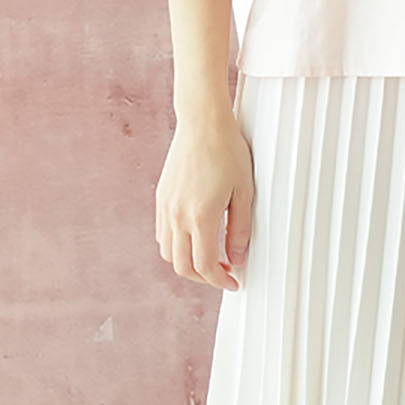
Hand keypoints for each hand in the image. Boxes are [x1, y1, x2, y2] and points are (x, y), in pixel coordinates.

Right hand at [155, 103, 253, 291]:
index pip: (205, 266)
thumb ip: (239, 230)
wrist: (202, 122)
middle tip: (224, 274)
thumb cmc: (227, 151)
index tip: (233, 282)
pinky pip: (163, 234)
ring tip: (211, 257)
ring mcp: (165, 207)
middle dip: (203, 278)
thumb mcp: (243, 193)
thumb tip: (237, 258)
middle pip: (182, 266)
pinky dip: (176, 246)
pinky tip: (195, 238)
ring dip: (188, 263)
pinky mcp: (161, 198)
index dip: (220, 281)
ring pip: (168, 253)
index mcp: (200, 216)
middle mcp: (177, 215)